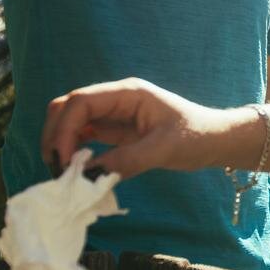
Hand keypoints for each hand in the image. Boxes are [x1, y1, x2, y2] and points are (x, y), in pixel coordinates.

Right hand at [44, 78, 238, 179]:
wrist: (214, 140)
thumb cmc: (196, 137)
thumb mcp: (164, 150)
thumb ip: (127, 161)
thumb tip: (88, 176)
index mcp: (127, 93)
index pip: (80, 102)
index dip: (64, 130)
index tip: (64, 162)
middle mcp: (114, 100)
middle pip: (66, 108)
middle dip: (55, 137)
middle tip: (57, 171)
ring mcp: (111, 114)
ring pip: (69, 122)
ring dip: (60, 145)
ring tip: (63, 175)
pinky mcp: (113, 131)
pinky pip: (81, 137)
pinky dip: (72, 153)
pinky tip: (75, 171)